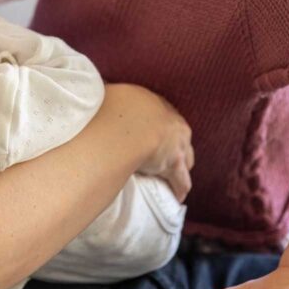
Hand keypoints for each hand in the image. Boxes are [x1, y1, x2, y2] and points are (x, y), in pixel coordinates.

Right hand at [106, 84, 193, 201]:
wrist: (122, 129)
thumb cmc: (111, 109)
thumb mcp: (108, 93)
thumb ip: (110, 95)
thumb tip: (102, 92)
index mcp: (154, 102)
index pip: (160, 112)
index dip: (156, 123)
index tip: (151, 130)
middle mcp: (171, 120)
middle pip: (178, 134)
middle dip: (173, 142)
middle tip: (162, 152)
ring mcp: (176, 144)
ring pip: (186, 156)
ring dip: (181, 163)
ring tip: (172, 173)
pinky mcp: (174, 165)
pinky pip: (181, 180)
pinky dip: (179, 187)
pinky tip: (177, 195)